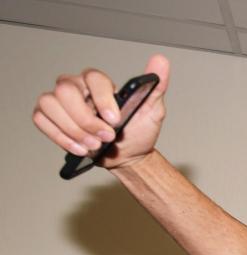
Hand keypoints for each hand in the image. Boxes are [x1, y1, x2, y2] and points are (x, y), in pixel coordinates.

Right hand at [32, 54, 170, 168]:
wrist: (128, 156)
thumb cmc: (138, 131)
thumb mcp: (152, 110)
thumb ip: (155, 86)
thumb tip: (160, 61)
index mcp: (98, 83)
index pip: (93, 78)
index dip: (102, 99)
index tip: (115, 120)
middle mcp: (76, 87)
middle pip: (66, 92)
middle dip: (85, 119)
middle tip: (106, 137)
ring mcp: (60, 103)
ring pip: (50, 104)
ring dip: (72, 129)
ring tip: (94, 145)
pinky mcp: (49, 118)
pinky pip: (41, 119)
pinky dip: (59, 136)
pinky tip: (80, 148)